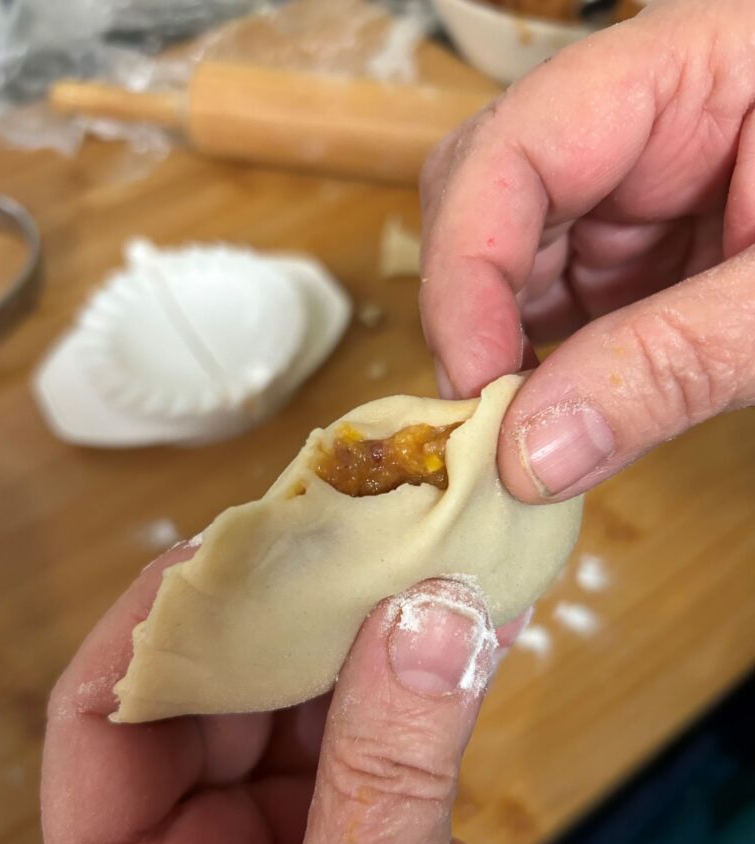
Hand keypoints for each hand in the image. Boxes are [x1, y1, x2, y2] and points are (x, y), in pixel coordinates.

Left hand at [42, 546, 571, 843]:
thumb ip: (387, 786)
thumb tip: (427, 622)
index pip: (103, 729)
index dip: (150, 629)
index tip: (223, 548)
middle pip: (214, 694)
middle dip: (270, 610)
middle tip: (333, 526)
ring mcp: (301, 842)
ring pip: (310, 700)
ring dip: (358, 627)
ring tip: (406, 549)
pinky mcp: (387, 836)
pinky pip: (398, 727)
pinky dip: (433, 670)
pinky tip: (472, 615)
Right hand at [420, 0, 754, 502]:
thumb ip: (669, 366)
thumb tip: (531, 456)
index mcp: (695, 68)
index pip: (520, 143)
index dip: (468, 262)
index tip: (475, 383)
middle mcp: (645, 119)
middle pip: (489, 193)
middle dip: (474, 309)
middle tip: (489, 421)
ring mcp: (638, 187)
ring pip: (511, 260)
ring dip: (505, 351)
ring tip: (529, 433)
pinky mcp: (644, 250)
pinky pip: (557, 305)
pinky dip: (545, 368)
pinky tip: (564, 415)